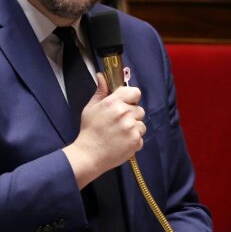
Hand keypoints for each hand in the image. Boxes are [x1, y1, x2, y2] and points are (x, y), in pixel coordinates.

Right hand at [64, 73, 145, 187]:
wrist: (89, 155)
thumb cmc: (89, 131)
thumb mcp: (91, 108)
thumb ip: (101, 91)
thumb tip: (102, 76)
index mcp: (113, 103)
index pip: (135, 92)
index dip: (131, 97)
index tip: (126, 103)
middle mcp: (125, 114)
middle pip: (139, 109)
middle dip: (131, 115)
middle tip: (118, 122)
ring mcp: (132, 129)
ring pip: (141, 124)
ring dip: (133, 129)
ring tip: (119, 134)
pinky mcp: (136, 142)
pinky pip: (140, 137)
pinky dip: (133, 141)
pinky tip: (121, 142)